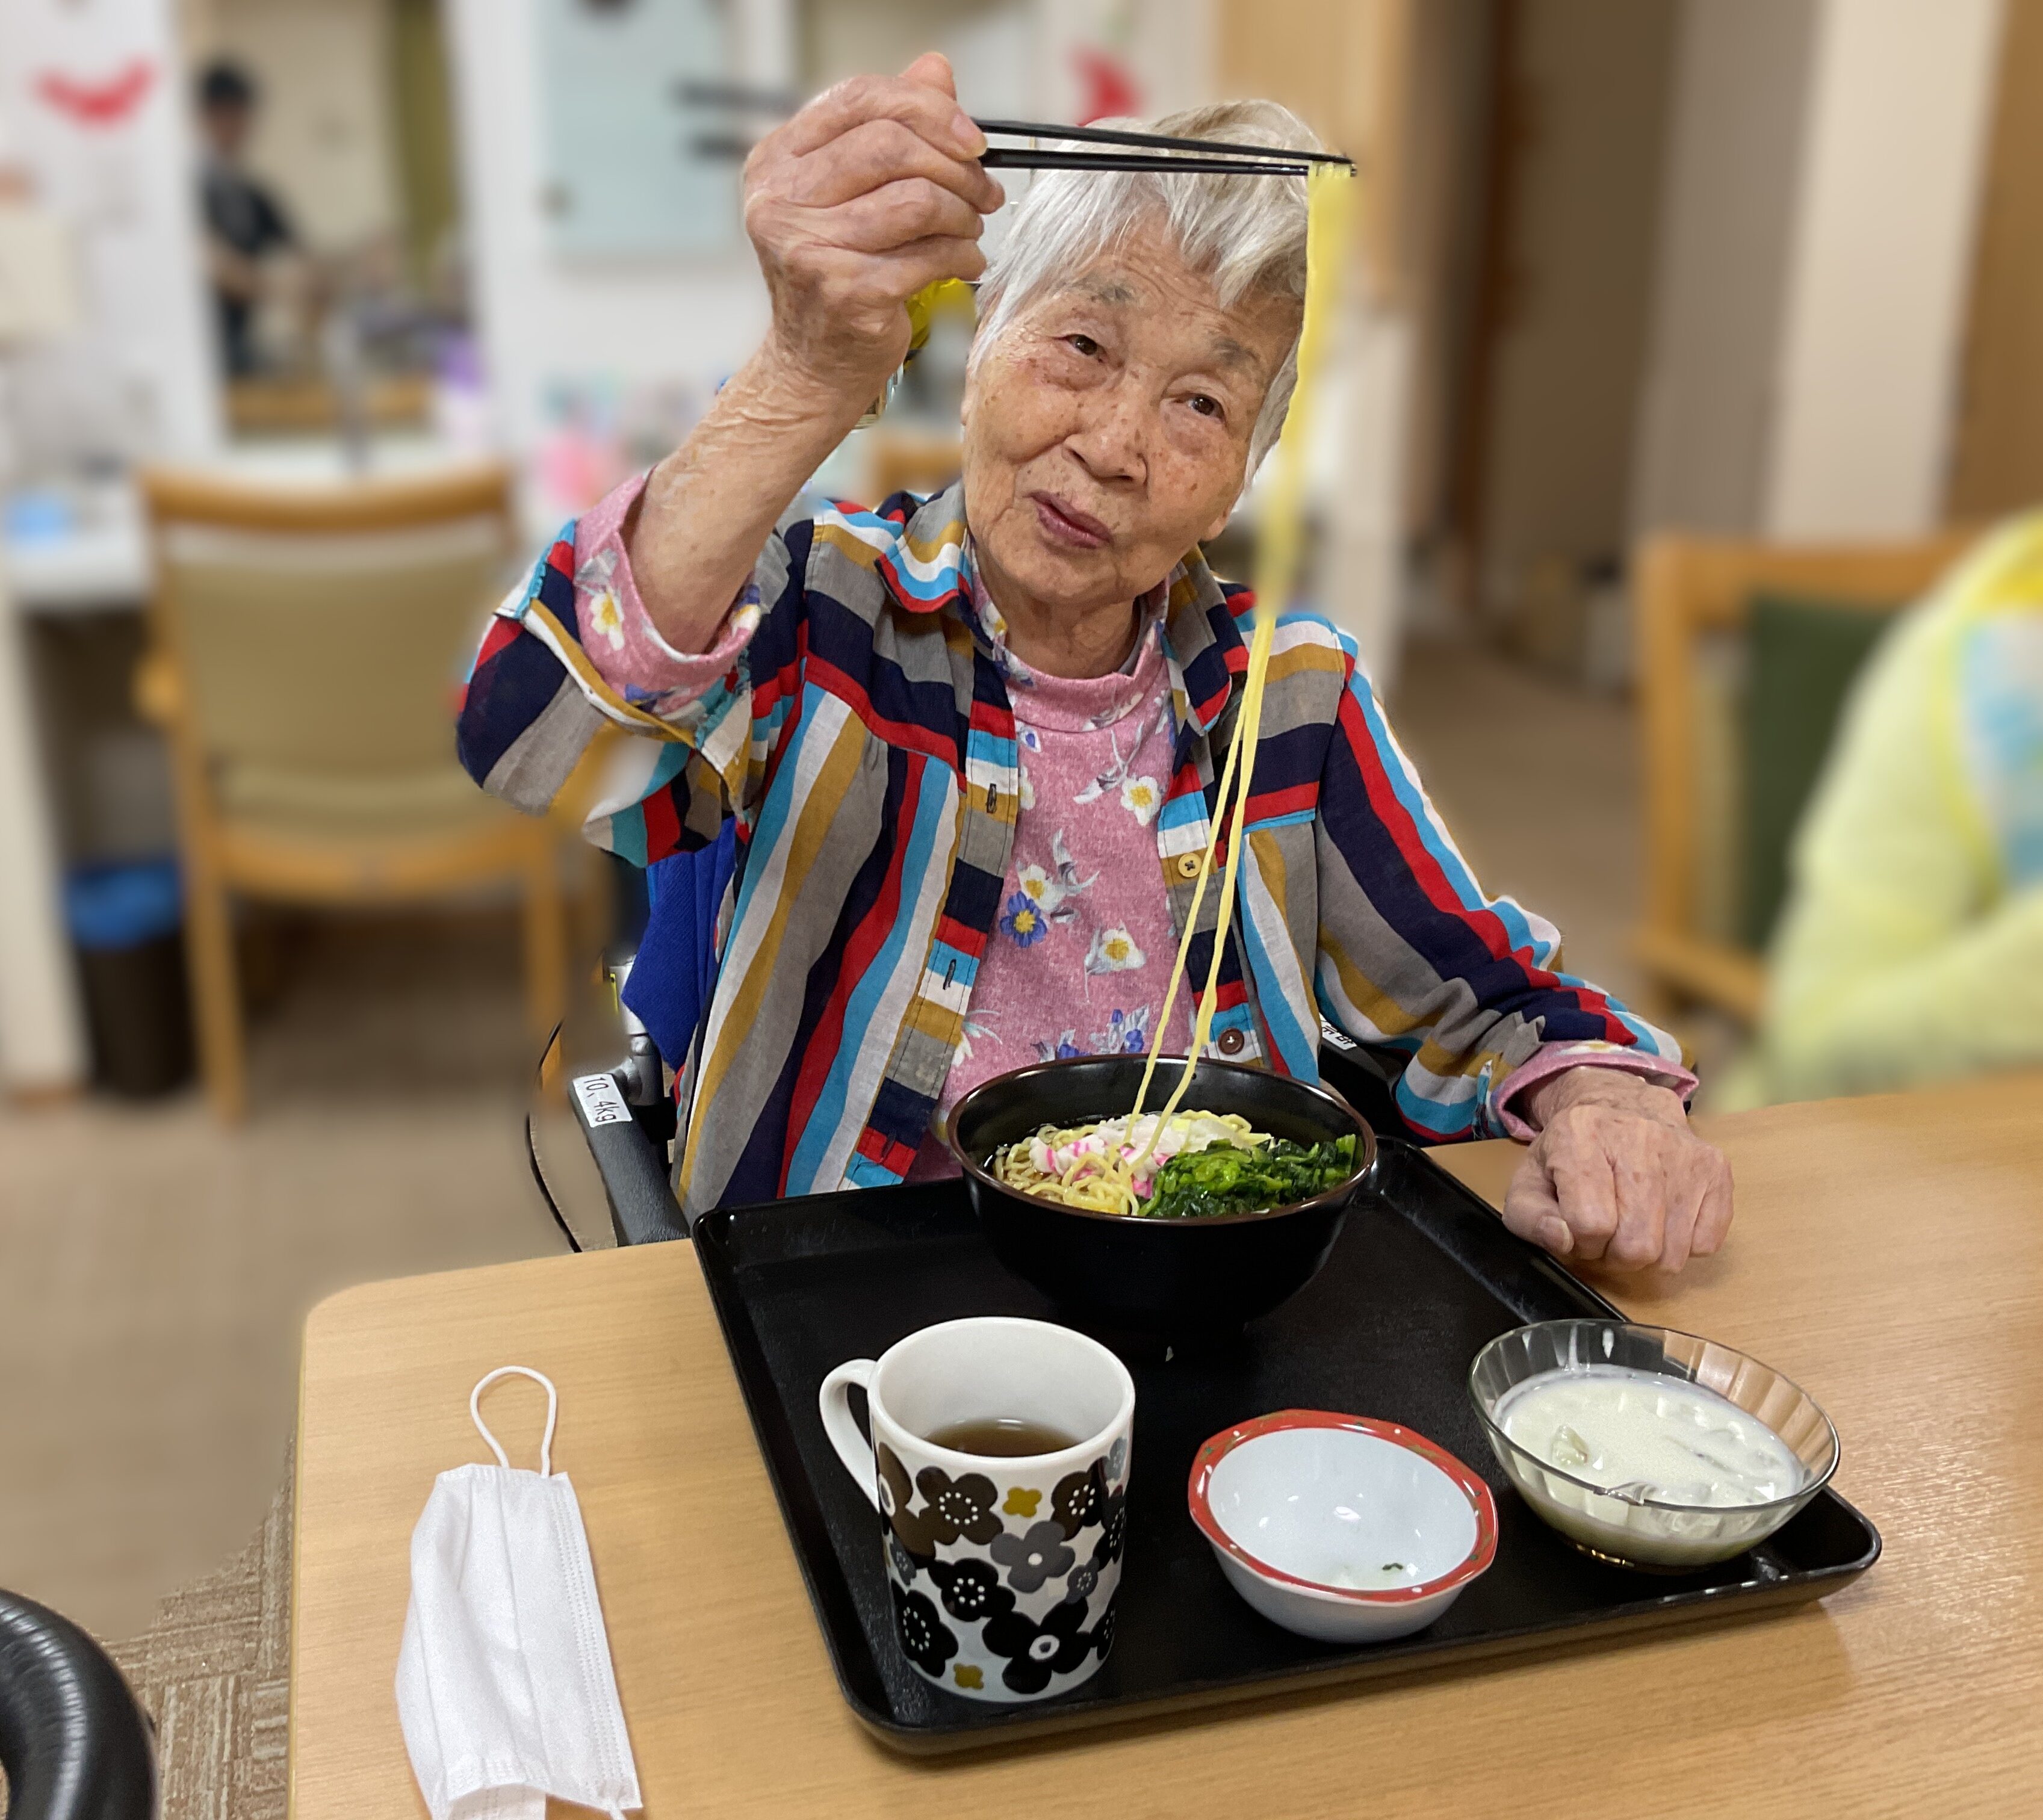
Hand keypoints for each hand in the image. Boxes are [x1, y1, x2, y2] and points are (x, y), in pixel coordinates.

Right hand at [741, 53, 1005, 404]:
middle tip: (984, 190)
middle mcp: (782, 201)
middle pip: (891, 145)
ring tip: (970, 229)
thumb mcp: (849, 194)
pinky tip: (965, 263)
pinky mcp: (847, 293)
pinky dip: (963, 256)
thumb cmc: (836, 276)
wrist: (812, 365)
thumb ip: (888, 128)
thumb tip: (936, 69)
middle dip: (956, 166)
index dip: (926, 108)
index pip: (858, 99)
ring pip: (918, 199)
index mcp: (777, 162)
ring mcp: (810, 249)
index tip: (971, 138)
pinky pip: (930, 254)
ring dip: (963, 214)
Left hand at [1502, 1069, 1732, 1273]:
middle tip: (1606, 1233)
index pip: (1591, 1224)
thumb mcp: (1530, 1180)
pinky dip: (1681, 1244)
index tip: (1578, 1229)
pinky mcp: (1716, 1168)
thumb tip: (1562, 1240)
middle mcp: (1639, 1137)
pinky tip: (1662, 1218)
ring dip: (1648, 1254)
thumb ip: (1530, 1219)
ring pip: (1672, 1253)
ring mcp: (1684, 1153)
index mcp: (1582, 1135)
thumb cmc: (1572, 1150)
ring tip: (1631, 1225)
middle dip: (1614, 1254)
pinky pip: (1705, 1244)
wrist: (1619, 1103)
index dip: (1580, 1242)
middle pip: (1637, 1245)